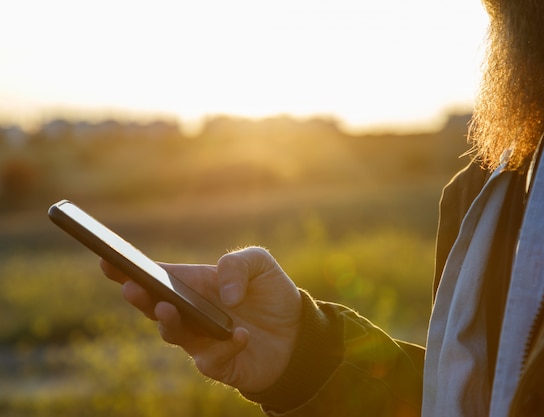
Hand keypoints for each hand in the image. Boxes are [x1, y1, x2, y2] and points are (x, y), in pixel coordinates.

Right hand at [100, 246, 302, 392]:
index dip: (129, 270)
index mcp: (195, 285)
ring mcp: (201, 340)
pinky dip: (224, 347)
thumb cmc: (271, 294)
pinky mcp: (219, 364)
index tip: (107, 261)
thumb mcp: (261, 264)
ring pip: (172, 335)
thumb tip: (224, 294)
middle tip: (132, 287)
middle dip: (139, 297)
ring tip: (169, 307)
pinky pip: (211, 359)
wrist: (298, 332)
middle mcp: (190, 313)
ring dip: (169, 322)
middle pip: (154, 306)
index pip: (157, 277)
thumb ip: (239, 265)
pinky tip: (239, 334)